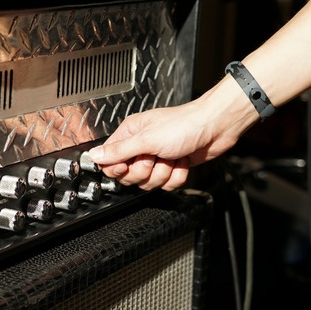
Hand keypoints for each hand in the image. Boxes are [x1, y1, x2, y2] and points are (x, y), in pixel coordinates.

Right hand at [89, 77, 259, 189]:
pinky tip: (181, 162)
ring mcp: (157, 158)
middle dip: (145, 171)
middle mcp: (141, 147)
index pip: (110, 161)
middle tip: (154, 158)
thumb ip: (119, 150)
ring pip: (148, 183)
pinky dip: (177, 176)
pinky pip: (166, 185)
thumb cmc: (185, 124)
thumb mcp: (147, 139)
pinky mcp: (172, 167)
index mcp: (130, 134)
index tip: (128, 165)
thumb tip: (94, 156)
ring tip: (171, 157)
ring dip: (163, 173)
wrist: (216, 128)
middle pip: (129, 176)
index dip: (118, 168)